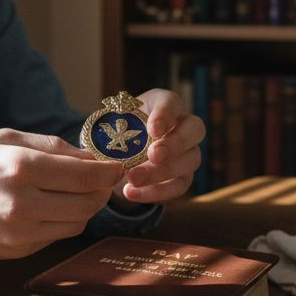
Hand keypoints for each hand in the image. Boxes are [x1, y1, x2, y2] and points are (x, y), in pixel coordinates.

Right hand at [0, 129, 123, 282]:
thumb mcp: (4, 139)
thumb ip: (51, 146)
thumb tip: (90, 155)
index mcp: (21, 168)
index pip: (86, 174)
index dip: (109, 170)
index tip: (117, 164)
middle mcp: (23, 203)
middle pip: (89, 202)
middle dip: (103, 189)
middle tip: (104, 178)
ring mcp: (21, 233)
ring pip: (78, 222)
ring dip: (86, 207)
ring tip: (78, 190)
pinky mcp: (18, 250)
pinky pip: (57, 235)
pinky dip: (63, 220)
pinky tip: (52, 206)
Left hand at [116, 88, 204, 204]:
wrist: (119, 157)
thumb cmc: (118, 133)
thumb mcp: (111, 125)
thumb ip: (112, 130)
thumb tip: (101, 147)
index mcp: (164, 105)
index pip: (172, 102)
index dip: (165, 115)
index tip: (153, 129)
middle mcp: (183, 126)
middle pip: (194, 130)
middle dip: (174, 144)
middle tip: (153, 155)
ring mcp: (188, 152)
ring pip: (189, 161)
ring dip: (162, 172)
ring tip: (134, 178)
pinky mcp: (184, 177)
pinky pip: (178, 186)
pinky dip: (156, 192)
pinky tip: (132, 193)